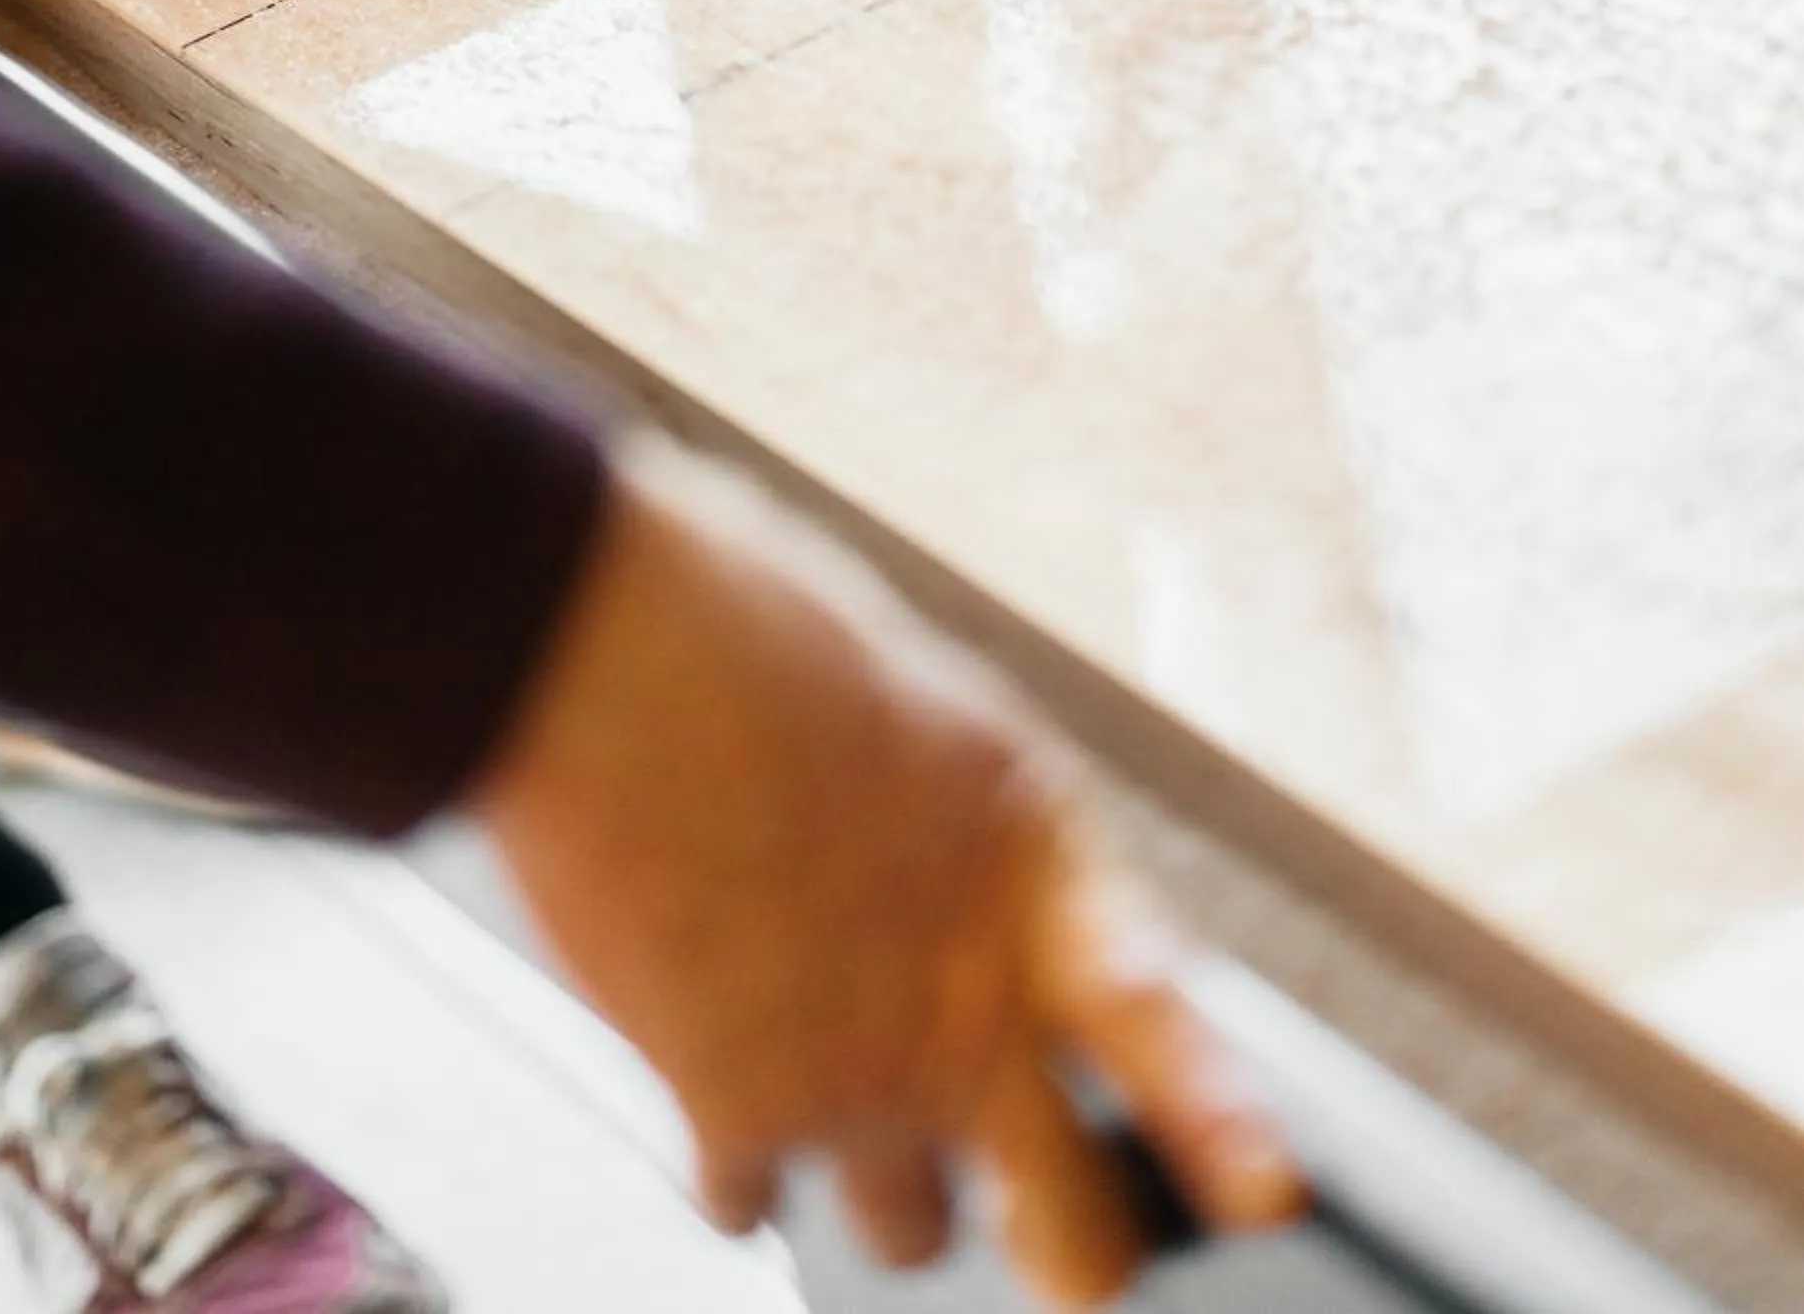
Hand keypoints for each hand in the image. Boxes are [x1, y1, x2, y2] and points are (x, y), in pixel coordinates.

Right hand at [483, 451, 1302, 1305]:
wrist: (602, 649)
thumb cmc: (747, 631)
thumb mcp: (924, 712)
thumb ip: (972, 845)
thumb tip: (965, 908)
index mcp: (1034, 863)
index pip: (1165, 1024)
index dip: (1222, 1122)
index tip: (1263, 1186)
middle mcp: (965, 996)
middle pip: (1073, 1227)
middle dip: (1060, 1229)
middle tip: (1040, 1215)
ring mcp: (856, 1073)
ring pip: (911, 1234)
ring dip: (880, 1179)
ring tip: (834, 1084)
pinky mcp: (731, 1111)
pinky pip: (744, 1206)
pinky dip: (728, 1156)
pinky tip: (702, 1060)